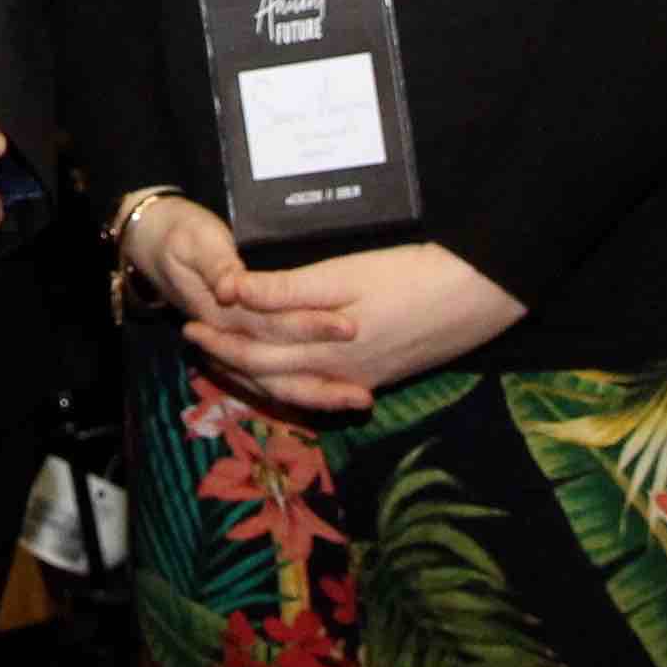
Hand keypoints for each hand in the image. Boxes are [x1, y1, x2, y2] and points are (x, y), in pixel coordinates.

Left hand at [190, 242, 522, 414]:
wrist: (474, 297)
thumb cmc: (407, 276)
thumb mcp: (342, 275)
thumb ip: (284, 290)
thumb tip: (231, 291)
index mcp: (318, 346)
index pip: (254, 347)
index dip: (220, 335)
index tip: (192, 321)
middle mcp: (332, 373)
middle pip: (267, 372)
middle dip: (229, 359)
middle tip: (198, 343)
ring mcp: (356, 380)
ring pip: (292, 387)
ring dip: (257, 375)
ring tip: (232, 360)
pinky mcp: (376, 378)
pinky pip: (320, 391)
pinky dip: (293, 385)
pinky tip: (288, 378)